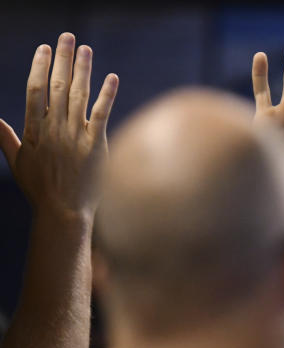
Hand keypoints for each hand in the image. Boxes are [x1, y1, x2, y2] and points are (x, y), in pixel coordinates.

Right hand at [0, 32, 118, 222]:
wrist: (63, 212)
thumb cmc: (40, 190)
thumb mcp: (18, 163)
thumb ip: (6, 139)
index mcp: (33, 130)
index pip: (35, 90)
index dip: (40, 67)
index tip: (45, 49)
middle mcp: (53, 129)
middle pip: (58, 86)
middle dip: (63, 59)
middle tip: (68, 37)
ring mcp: (74, 137)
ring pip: (79, 96)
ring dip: (83, 70)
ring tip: (86, 49)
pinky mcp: (95, 146)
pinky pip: (101, 115)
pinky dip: (107, 95)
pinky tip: (112, 78)